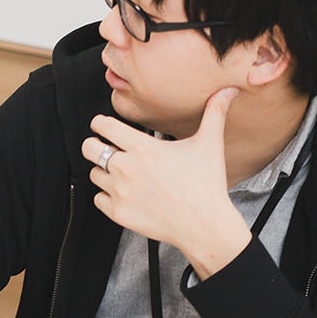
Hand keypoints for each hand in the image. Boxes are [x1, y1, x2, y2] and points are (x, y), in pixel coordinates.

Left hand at [83, 87, 250, 277]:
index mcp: (143, 148)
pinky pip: (98, 199)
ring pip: (93, 173)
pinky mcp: (118, 213)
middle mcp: (126, 168)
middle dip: (95, 145)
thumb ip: (214, 113)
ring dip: (104, 172)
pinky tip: (125, 194)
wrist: (205, 226)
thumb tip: (228, 91)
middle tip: (107, 148)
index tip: (104, 125)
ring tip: (123, 174)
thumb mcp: (209, 145)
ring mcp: (120, 192)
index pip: (103, 125)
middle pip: (88, 147)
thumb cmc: (206, 186)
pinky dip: (107, 196)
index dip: (101, 123)